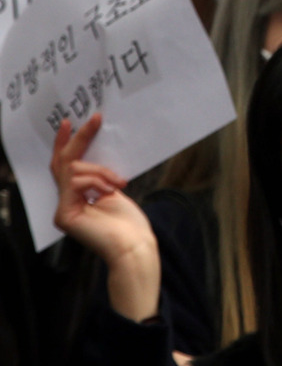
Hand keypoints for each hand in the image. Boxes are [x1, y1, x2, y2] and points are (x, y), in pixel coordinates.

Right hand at [51, 114, 160, 320]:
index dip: (67, 144)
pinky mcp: (65, 215)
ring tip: (119, 183)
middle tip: (95, 119)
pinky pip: (77, 183)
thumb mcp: (113, 190)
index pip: (67, 167)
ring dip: (101, 171)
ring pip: (75, 170)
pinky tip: (110, 190)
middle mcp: (66, 203)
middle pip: (65, 164)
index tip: (71, 122)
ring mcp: (63, 210)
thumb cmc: (129, 223)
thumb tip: (95, 155)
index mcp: (77, 198)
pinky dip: (97, 181)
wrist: (133, 246)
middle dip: (79, 139)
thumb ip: (98, 177)